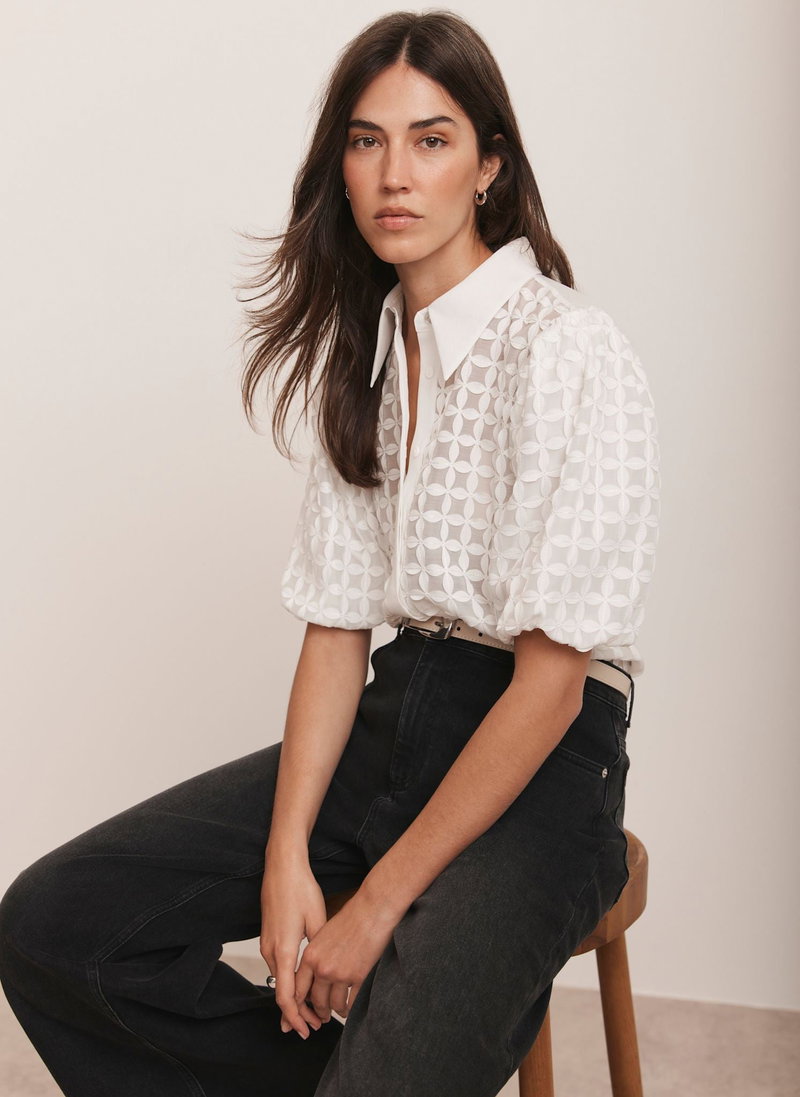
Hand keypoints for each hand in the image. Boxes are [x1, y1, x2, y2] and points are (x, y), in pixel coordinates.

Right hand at [260, 849, 331, 1039]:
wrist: (282, 867)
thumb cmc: (300, 889)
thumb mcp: (317, 920)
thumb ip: (319, 950)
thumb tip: (327, 972)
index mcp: (284, 950)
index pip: (285, 997)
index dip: (296, 1018)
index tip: (308, 1031)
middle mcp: (271, 951)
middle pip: (281, 993)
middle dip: (298, 1013)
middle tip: (317, 1026)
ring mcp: (267, 943)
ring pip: (278, 981)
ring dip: (295, 997)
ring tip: (315, 1009)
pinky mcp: (268, 936)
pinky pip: (277, 967)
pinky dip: (288, 981)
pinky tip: (303, 984)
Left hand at [292, 886, 401, 1026]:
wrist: (372, 909)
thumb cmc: (351, 916)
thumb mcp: (324, 934)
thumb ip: (316, 955)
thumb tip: (315, 974)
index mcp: (310, 955)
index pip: (298, 988)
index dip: (300, 1004)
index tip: (303, 1010)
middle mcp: (322, 968)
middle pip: (316, 1001)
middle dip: (320, 1012)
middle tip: (322, 1017)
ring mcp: (340, 974)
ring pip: (334, 1004)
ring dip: (337, 1010)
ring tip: (339, 1010)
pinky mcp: (358, 977)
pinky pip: (352, 1001)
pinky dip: (352, 1006)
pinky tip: (352, 1005)